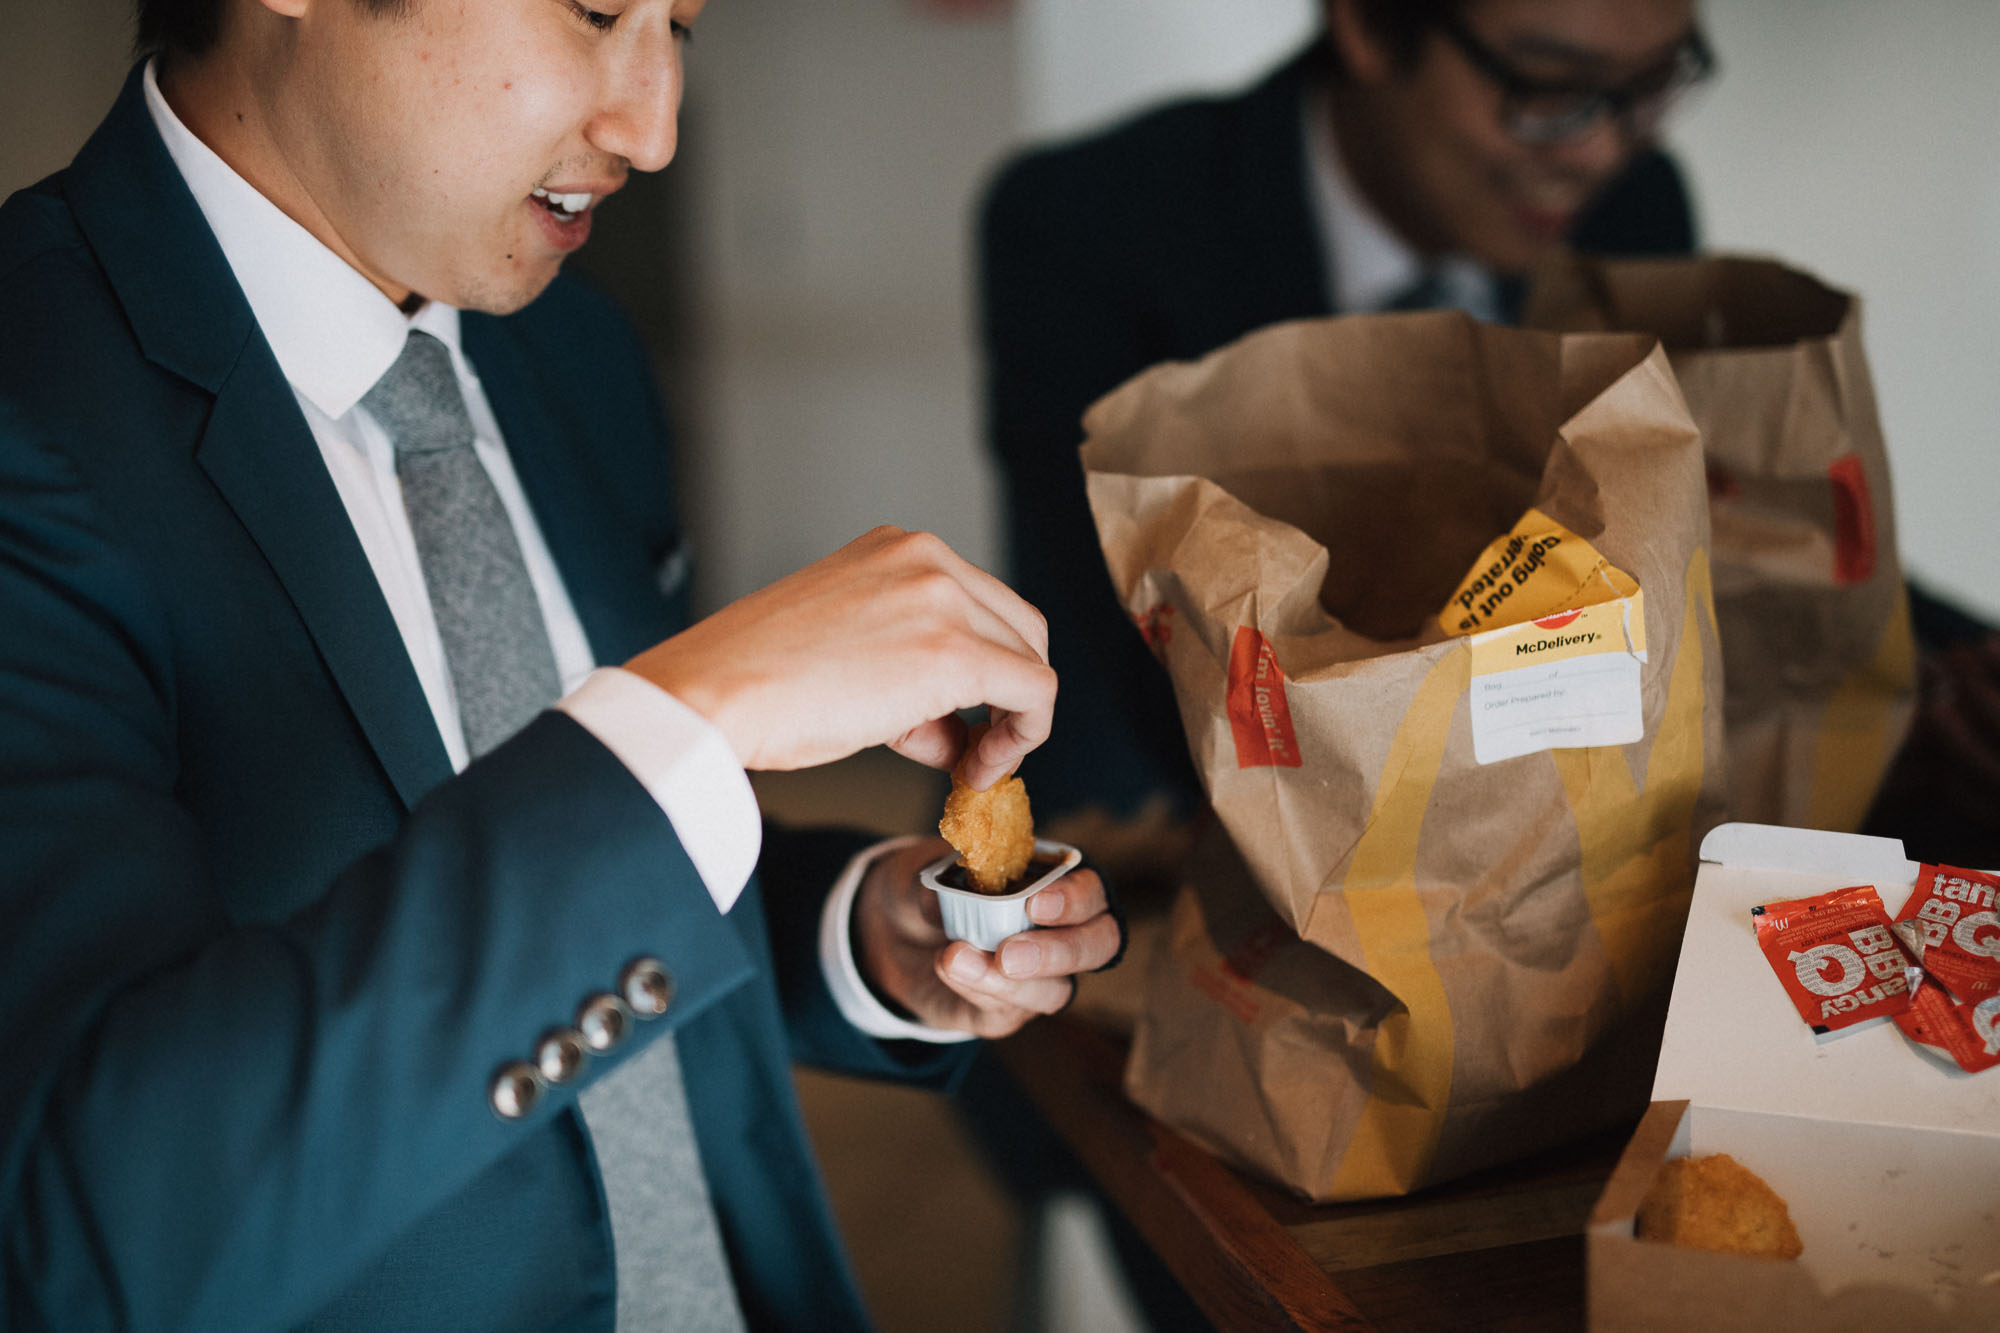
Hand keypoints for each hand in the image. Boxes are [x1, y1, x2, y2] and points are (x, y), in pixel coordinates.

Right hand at [625, 527, 1052, 787]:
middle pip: (1019, 628)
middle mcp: (927, 559)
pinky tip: (976, 771)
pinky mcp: (954, 652)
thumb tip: (953, 731)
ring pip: (1031, 661)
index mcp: (897, 549)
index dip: (982, 673)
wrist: (714, 693)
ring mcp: (943, 598)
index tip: (955, 724)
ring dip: (1010, 723)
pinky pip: (1034, 693)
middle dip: (1004, 696)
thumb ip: (908, 672)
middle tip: (971, 752)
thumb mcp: (845, 649)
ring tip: (962, 769)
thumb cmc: (755, 680)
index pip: (979, 606)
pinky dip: (1024, 737)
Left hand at [852, 840, 1122, 1038]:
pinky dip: (977, 991)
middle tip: (1009, 955)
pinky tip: (948, 969)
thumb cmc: (933, 889)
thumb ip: (941, 885)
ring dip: (1009, 982)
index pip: (1090, 894)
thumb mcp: (927, 873)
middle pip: (1096, 947)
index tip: (1035, 903)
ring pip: (1054, 991)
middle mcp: (1062, 934)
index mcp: (1057, 885)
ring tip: (955, 959)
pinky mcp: (1007, 1011)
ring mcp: (1040, 979)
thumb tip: (947, 901)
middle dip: (1058, 952)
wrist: (900, 935)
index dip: (1073, 900)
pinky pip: (1006, 1011)